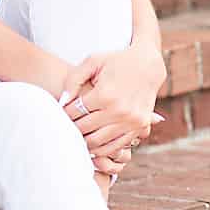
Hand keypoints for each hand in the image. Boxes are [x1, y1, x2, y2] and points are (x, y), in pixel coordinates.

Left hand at [59, 42, 166, 166]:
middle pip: (84, 130)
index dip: (64, 114)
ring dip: (84, 142)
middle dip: (72, 129)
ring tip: (78, 135)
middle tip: (65, 127)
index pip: (74, 112)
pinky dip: (102, 148)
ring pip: (98, 142)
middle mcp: (118, 110)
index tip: (61, 113)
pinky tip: (93, 142)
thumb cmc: (117, 61)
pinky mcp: (139, 127)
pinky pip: (116, 146)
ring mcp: (130, 121)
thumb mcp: (92, 62)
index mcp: (104, 94)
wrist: (148, 64)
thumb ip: (73, 80)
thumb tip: (62, 102)